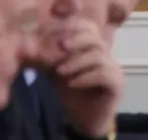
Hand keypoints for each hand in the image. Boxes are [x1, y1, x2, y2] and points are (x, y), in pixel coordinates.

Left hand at [50, 19, 123, 136]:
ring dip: (77, 62)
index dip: (74, 26)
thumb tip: (30, 46)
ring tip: (60, 72)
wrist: (84, 121)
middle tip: (60, 46)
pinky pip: (104, 74)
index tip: (56, 31)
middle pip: (95, 39)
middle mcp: (107, 56)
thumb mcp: (57, 73)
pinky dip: (85, 77)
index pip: (89, 28)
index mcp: (94, 49)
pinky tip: (72, 84)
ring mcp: (115, 69)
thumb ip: (50, 58)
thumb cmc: (72, 95)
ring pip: (98, 56)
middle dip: (77, 41)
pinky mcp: (117, 84)